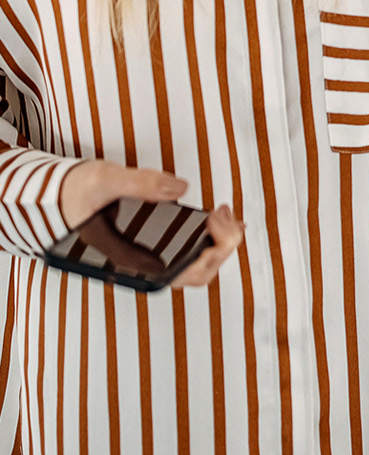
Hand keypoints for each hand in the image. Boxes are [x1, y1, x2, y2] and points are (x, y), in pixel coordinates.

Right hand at [58, 159, 242, 288]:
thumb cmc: (75, 194)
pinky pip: (189, 254)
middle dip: (224, 244)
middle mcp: (142, 268)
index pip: (185, 272)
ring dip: (220, 243)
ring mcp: (149, 261)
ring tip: (225, 212)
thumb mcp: (104, 180)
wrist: (56, 199)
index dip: (213, 247)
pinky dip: (211, 240)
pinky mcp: (152, 249)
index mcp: (129, 262)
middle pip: (198, 274)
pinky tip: (220, 219)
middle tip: (225, 211)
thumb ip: (138, 183)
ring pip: (197, 267)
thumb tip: (180, 187)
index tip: (216, 214)